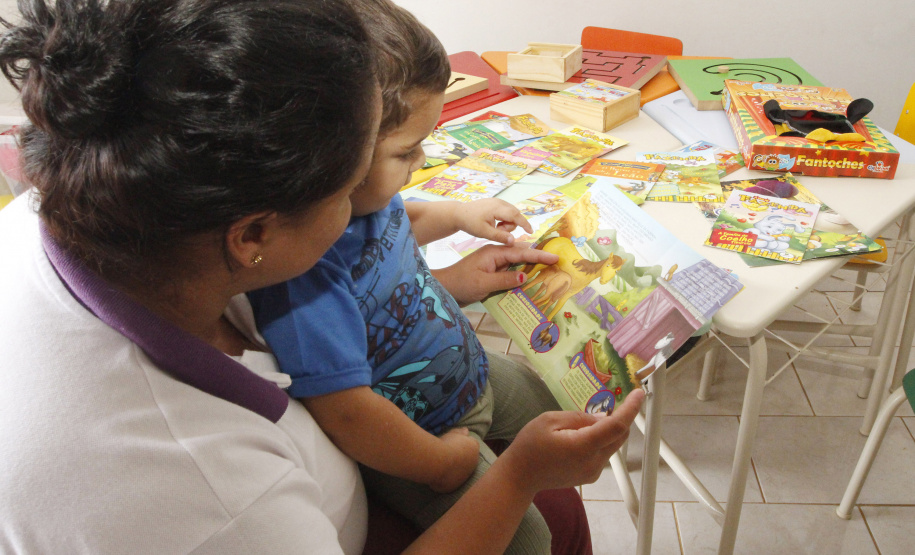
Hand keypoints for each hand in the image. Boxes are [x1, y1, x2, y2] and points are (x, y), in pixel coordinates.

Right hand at [429, 427, 478, 492]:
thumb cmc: (446, 444)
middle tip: (446, 454)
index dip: (462, 444)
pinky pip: (448, 482)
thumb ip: (460, 432)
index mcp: (474, 450)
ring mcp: (463, 478)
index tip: (452, 443)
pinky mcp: (452, 487)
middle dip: (459, 458)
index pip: (472, 445)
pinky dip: (444, 478)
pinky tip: (436, 474)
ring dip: (452, 469)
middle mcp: (472, 465)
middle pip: (466, 460)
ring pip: (458, 473)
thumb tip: (466, 430)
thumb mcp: (453, 433)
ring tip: (440, 464)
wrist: (439, 461)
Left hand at [432, 244, 558, 305]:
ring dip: (531, 263)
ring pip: (517, 260)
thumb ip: (504, 280)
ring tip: (549, 266)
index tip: (555, 257)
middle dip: (539, 255)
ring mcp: (494, 261)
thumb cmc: (461, 284)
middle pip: (521, 252)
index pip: (521, 252)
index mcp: (494, 253)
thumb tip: (525, 275)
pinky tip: (530, 276)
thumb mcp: (483, 283)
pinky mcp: (492, 270)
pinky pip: (510, 268)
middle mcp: (495, 254)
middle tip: (557, 259)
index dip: (539, 255)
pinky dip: (521, 270)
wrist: (444, 286)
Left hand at [454, 198, 532, 244]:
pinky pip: (506, 211)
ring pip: (511, 213)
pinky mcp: (495, 202)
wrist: (459, 213)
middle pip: (515, 215)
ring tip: (495, 228)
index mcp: (497, 208)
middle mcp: (499, 202)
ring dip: (507, 223)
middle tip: (499, 231)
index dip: (524, 224)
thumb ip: (500, 237)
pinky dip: (504, 219)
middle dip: (510, 226)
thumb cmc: (470, 223)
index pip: (516, 216)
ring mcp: (498, 201)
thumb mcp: (484, 233)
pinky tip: (494, 223)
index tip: (531, 232)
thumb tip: (513, 241)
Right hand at [499, 389, 644, 495]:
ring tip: (587, 420)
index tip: (638, 393)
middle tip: (614, 401)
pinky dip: (601, 440)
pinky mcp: (590, 476)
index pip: (616, 426)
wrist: (520, 477)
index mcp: (583, 446)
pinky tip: (582, 435)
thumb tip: (602, 418)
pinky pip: (604, 453)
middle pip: (620, 436)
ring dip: (609, 429)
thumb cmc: (530, 446)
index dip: (630, 409)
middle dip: (621, 417)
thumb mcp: (550, 420)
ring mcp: (593, 472)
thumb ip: (579, 418)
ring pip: (613, 445)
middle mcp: (593, 462)